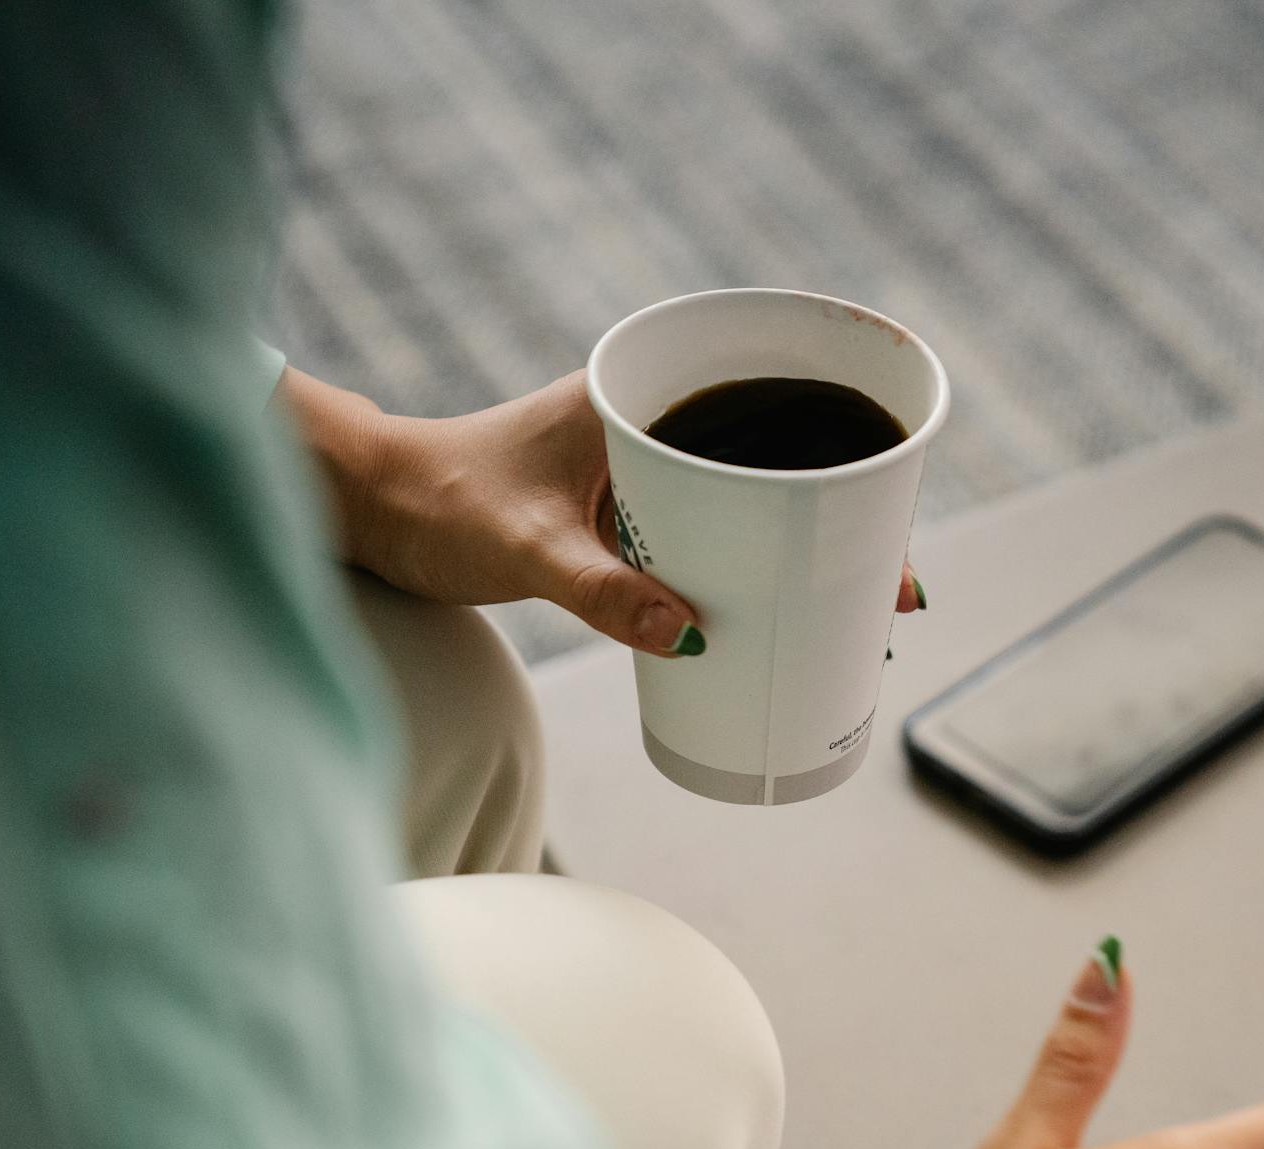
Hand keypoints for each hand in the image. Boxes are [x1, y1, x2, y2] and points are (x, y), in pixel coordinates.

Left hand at [284, 368, 925, 655]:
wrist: (368, 507)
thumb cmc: (434, 502)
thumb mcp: (524, 550)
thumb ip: (601, 591)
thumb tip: (693, 636)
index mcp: (638, 395)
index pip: (771, 405)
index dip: (845, 455)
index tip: (894, 520)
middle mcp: (649, 420)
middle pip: (779, 457)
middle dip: (843, 516)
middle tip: (895, 585)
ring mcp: (639, 465)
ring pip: (749, 498)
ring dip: (802, 545)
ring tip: (857, 609)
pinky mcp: (624, 509)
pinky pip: (711, 531)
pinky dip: (751, 565)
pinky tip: (778, 614)